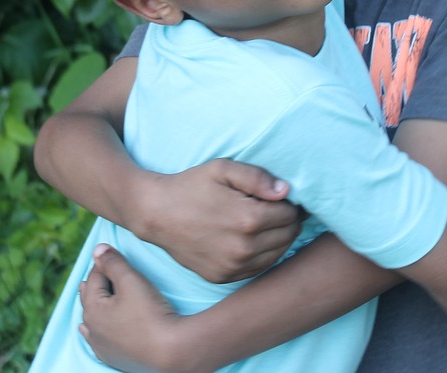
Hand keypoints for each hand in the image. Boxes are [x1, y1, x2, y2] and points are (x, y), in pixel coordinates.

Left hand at [79, 245, 188, 372]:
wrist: (170, 351)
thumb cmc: (150, 312)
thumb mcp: (131, 280)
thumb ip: (113, 262)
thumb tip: (97, 249)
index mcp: (92, 309)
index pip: (95, 277)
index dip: (105, 262)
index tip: (113, 254)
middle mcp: (92, 330)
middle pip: (90, 299)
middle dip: (97, 284)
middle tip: (103, 272)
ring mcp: (102, 347)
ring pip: (92, 322)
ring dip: (96, 307)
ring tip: (96, 298)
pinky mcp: (114, 359)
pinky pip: (100, 340)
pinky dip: (100, 329)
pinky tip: (99, 330)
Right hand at [139, 159, 302, 283]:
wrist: (156, 214)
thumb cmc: (190, 186)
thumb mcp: (222, 169)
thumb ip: (257, 177)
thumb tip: (286, 191)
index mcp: (248, 219)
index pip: (291, 214)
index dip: (288, 203)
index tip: (277, 198)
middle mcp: (244, 248)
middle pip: (287, 235)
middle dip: (286, 221)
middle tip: (272, 209)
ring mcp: (233, 266)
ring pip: (277, 254)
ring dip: (277, 239)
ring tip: (262, 223)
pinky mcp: (224, 277)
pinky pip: (258, 268)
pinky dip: (261, 255)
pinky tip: (251, 240)